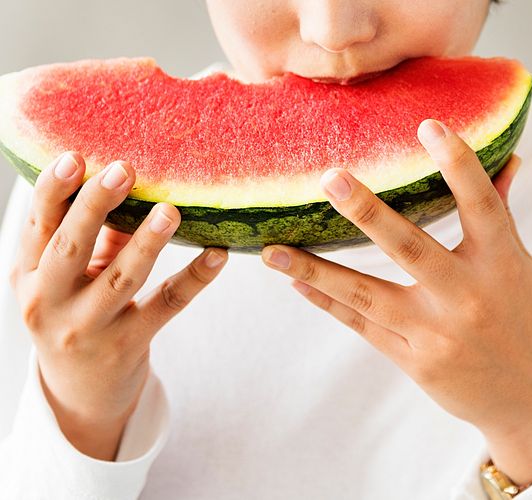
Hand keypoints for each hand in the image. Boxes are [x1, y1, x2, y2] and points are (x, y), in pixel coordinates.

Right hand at [7, 152, 228, 459]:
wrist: (80, 394)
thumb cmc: (75, 314)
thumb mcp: (69, 279)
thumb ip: (95, 237)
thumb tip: (130, 185)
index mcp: (27, 275)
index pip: (37, 225)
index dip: (54, 190)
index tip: (76, 157)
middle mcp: (50, 302)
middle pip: (70, 248)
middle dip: (95, 206)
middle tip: (124, 169)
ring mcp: (89, 327)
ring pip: (121, 278)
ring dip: (147, 242)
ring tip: (172, 210)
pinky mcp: (128, 345)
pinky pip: (166, 306)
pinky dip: (195, 278)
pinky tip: (218, 255)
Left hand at [261, 120, 531, 484]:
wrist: (528, 396)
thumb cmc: (524, 318)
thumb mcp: (521, 265)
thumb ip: (501, 214)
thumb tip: (507, 156)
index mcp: (502, 264)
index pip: (481, 206)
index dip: (458, 165)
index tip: (429, 126)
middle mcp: (468, 297)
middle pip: (412, 249)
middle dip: (368, 214)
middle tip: (330, 178)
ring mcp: (437, 333)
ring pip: (368, 296)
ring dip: (317, 271)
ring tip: (272, 251)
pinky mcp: (415, 361)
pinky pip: (362, 325)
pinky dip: (328, 302)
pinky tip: (295, 282)